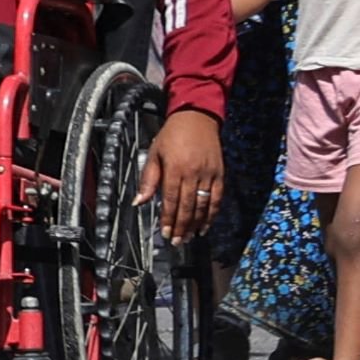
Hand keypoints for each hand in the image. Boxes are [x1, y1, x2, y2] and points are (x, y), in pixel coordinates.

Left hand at [135, 110, 220, 244]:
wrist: (196, 118)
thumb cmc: (171, 135)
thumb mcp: (154, 153)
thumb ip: (148, 179)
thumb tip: (139, 202)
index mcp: (174, 167)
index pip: (171, 200)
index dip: (168, 219)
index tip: (166, 233)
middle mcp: (193, 172)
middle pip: (187, 206)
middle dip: (181, 227)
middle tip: (177, 242)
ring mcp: (208, 174)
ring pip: (203, 205)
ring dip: (196, 224)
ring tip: (189, 237)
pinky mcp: (220, 174)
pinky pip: (217, 198)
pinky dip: (212, 214)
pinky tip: (206, 226)